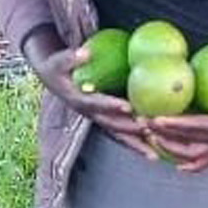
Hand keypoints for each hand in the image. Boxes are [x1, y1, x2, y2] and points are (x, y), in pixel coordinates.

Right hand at [25, 39, 151, 159]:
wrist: (52, 80)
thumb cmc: (57, 68)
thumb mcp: (58, 62)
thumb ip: (70, 58)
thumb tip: (85, 52)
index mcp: (78, 100)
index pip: (96, 104)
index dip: (110, 106)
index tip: (127, 107)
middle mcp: (89, 114)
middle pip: (110, 126)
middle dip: (128, 130)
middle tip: (148, 132)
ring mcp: (97, 119)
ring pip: (117, 136)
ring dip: (135, 145)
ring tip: (154, 155)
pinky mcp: (105, 121)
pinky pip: (121, 135)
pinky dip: (136, 143)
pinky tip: (154, 151)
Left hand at [145, 77, 207, 172]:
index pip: (195, 127)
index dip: (173, 124)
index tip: (153, 119)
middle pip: (187, 142)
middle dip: (163, 135)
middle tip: (141, 125)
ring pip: (193, 155)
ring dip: (171, 149)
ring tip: (150, 140)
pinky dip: (192, 164)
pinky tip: (179, 166)